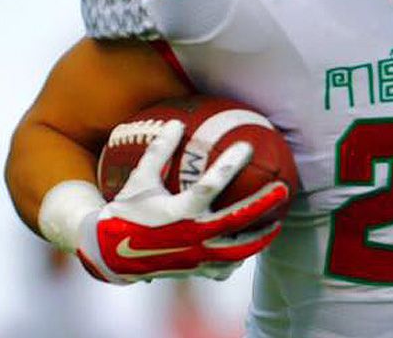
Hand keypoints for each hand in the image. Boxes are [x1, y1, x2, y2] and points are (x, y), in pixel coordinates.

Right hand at [77, 120, 289, 283]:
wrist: (109, 254)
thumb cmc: (126, 212)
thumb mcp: (140, 180)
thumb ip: (159, 151)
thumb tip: (176, 123)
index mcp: (179, 211)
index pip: (211, 185)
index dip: (230, 165)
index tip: (247, 146)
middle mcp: (192, 235)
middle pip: (237, 220)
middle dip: (263, 204)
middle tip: (283, 188)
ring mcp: (196, 256)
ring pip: (238, 250)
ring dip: (260, 237)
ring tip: (277, 224)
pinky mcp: (196, 270)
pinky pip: (225, 267)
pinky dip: (238, 258)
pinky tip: (248, 249)